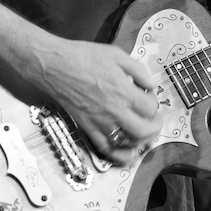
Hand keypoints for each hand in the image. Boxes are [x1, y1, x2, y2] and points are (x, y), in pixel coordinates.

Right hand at [31, 38, 164, 166]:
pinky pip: (105, 148)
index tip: (148, 97)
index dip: (154, 103)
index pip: (150, 108)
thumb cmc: (84, 57)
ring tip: (145, 135)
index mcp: (124, 91)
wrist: (55, 66)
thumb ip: (138, 70)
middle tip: (155, 121)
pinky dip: (120, 155)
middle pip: (143, 130)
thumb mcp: (117, 55)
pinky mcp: (87, 127)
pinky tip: (129, 155)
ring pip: (127, 142)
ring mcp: (100, 122)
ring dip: (141, 141)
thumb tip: (151, 86)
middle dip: (154, 128)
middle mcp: (114, 110)